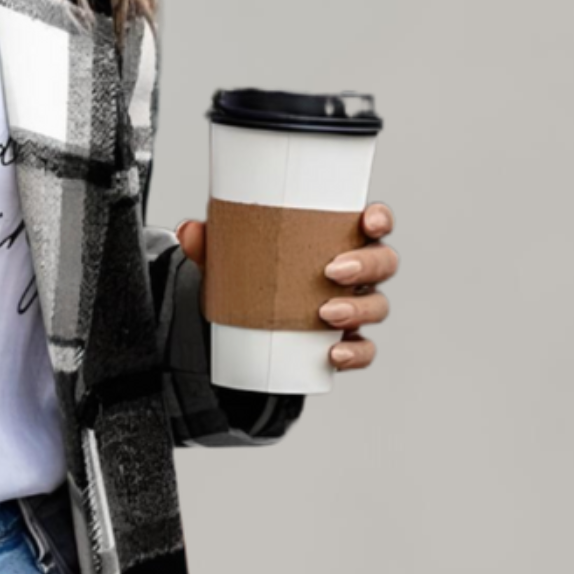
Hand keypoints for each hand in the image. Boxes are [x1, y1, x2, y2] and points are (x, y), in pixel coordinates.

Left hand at [176, 202, 398, 371]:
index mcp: (340, 241)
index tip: (368, 222)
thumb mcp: (231, 261)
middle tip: (334, 271)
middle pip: (383, 263)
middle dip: (367, 265)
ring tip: (326, 314)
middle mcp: (356, 274)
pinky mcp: (345, 343)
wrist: (246, 332)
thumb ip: (210, 245)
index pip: (374, 224)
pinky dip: (355, 354)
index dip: (379, 219)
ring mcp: (354, 309)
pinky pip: (363, 350)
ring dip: (358, 308)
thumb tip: (189, 231)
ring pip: (377, 306)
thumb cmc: (256, 281)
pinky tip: (334, 354)